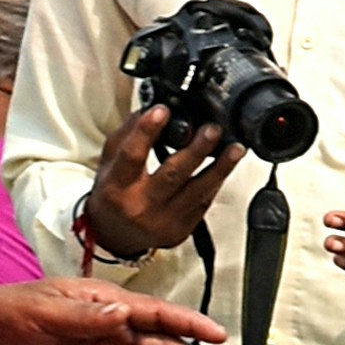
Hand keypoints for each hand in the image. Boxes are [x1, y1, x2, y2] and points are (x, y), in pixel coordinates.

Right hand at [77, 96, 242, 260]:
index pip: (132, 156)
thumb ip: (128, 135)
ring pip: (197, 191)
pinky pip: (203, 202)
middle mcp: (140, 206)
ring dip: (220, 167)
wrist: (115, 236)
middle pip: (172, 175)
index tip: (162, 110)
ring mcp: (163, 221)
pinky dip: (216, 182)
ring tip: (235, 148)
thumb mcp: (109, 163)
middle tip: (212, 129)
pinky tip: (227, 166)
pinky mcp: (181, 230)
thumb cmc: (114, 194)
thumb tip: (154, 108)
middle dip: (197, 150)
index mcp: (116, 187)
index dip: (147, 132)